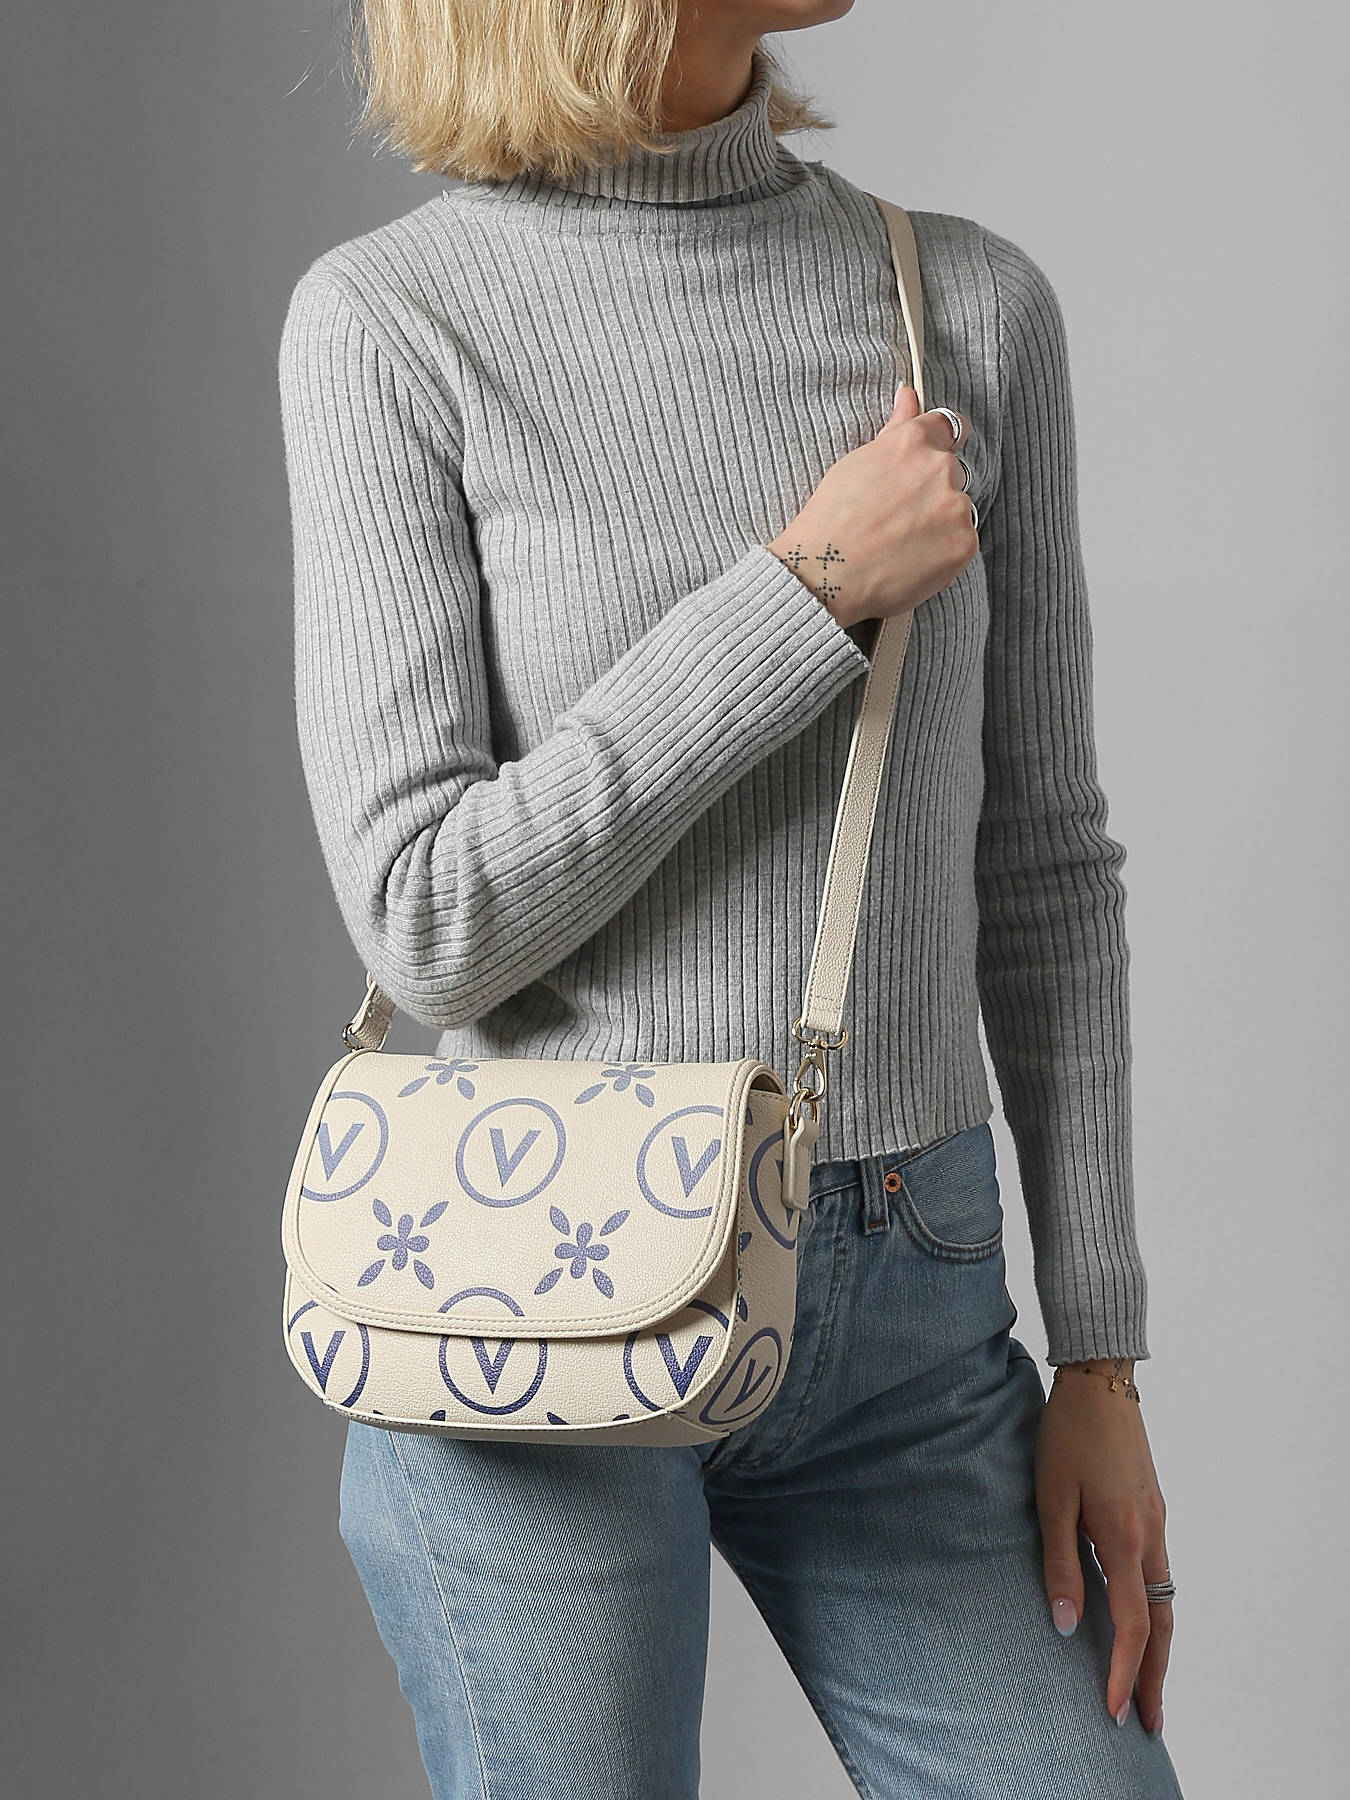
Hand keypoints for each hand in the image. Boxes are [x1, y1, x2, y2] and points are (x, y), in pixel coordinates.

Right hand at [766, 381, 979, 630]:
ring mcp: (956, 507)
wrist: (827, 575)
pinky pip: (961, 542)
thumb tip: (909, 394)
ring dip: (939, 522)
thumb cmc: (831, 519)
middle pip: (951, 473)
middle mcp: (941, 468)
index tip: (928, 463)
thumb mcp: (857, 461)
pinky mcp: (964, 544)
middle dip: (931, 490)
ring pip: (957, 509)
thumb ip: (895, 427)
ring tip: (900, 544)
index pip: (948, 426)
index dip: (938, 445)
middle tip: (896, 518)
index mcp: (914, 442)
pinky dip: (943, 552)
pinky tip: (911, 561)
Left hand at [1035, 1359, 1172, 1735]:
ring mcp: (1156, 1521)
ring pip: (1166, 1601)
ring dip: (1157, 1647)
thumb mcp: (1050, 1497)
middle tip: (1149, 1722)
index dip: (1124, 1674)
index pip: (1132, 1626)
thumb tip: (1065, 1626)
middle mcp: (1149, 1535)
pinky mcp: (1152, 1509)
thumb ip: (1059, 1563)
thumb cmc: (1067, 1434)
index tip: (1114, 1712)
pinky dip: (1156, 1611)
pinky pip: (1160, 1575)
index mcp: (1122, 1536)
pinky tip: (1140, 1621)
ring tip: (1146, 1684)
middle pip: (1161, 1625)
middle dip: (1155, 1677)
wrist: (1100, 1381)